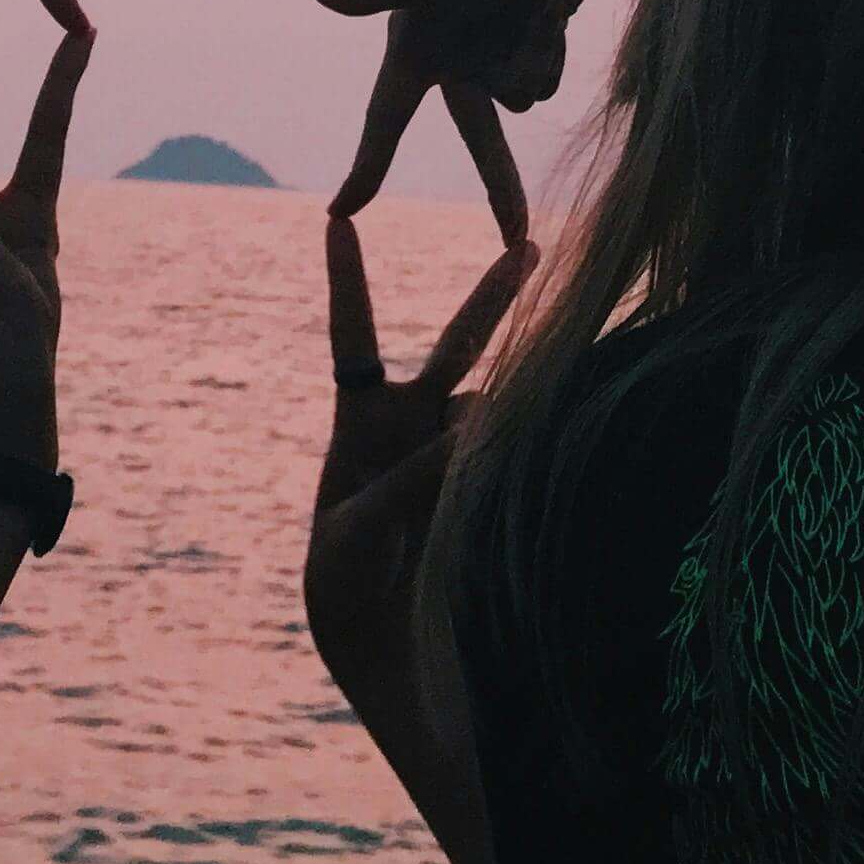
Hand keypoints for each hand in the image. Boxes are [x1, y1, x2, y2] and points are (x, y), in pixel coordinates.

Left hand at [305, 215, 534, 693]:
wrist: (374, 643)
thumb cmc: (345, 582)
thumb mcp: (358, 531)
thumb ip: (411, 479)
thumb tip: (480, 426)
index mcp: (361, 424)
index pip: (354, 336)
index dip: (349, 279)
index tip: (336, 220)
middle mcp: (411, 426)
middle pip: (457, 347)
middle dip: (493, 297)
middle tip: (527, 244)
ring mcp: (451, 455)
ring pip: (492, 414)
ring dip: (509, 421)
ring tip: (500, 464)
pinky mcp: (482, 488)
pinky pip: (509, 456)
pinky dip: (518, 461)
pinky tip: (526, 484)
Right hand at [314, 0, 663, 239]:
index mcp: (416, 49)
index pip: (386, 120)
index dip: (366, 168)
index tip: (340, 214)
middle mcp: (450, 64)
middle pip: (479, 138)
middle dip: (500, 188)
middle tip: (516, 240)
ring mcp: (489, 64)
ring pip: (525, 93)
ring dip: (538, 44)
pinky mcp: (523, 58)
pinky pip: (545, 81)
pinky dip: (552, 41)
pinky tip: (552, 3)